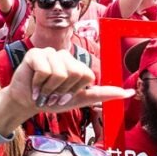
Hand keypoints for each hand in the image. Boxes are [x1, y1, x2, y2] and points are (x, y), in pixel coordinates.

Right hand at [5, 47, 133, 115]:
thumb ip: (104, 94)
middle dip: (62, 90)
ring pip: (60, 72)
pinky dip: (39, 83)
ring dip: (50, 89)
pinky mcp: (34, 53)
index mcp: (76, 64)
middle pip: (75, 72)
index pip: (87, 75)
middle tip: (52, 93)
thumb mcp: (80, 99)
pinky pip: (45, 70)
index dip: (75, 90)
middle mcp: (64, 55)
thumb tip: (130, 92)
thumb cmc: (52, 100)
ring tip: (42, 90)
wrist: (26, 103)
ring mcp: (48, 52)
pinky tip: (34, 85)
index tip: (65, 95)